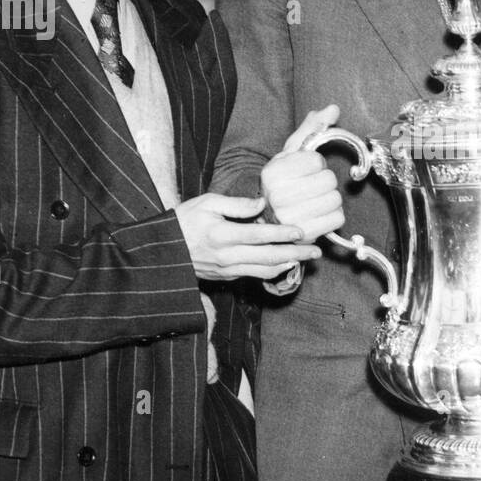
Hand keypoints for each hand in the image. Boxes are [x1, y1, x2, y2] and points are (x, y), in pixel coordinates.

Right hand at [176, 194, 321, 280]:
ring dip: (288, 265)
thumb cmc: (184, 221)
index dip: (282, 234)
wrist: (164, 250)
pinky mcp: (226, 277)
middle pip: (268, 257)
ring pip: (264, 270)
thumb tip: (262, 203)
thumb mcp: (206, 203)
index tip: (300, 231)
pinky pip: (254, 275)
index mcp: (222, 234)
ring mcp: (227, 269)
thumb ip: (236, 204)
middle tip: (316, 251)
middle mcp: (227, 255)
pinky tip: (285, 264)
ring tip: (306, 258)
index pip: (259, 235)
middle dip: (295, 254)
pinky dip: (272, 271)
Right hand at [260, 104, 344, 242]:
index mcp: (272, 172)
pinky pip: (338, 219)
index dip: (316, 163)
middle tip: (311, 186)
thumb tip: (333, 108)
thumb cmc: (285, 181)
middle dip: (325, 181)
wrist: (272, 216)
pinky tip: (319, 214)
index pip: (316, 161)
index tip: (305, 170)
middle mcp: (277, 196)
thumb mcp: (292, 153)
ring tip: (315, 200)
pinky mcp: (305, 235)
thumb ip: (312, 128)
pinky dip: (334, 215)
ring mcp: (290, 219)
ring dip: (331, 198)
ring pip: (335, 200)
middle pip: (329, 180)